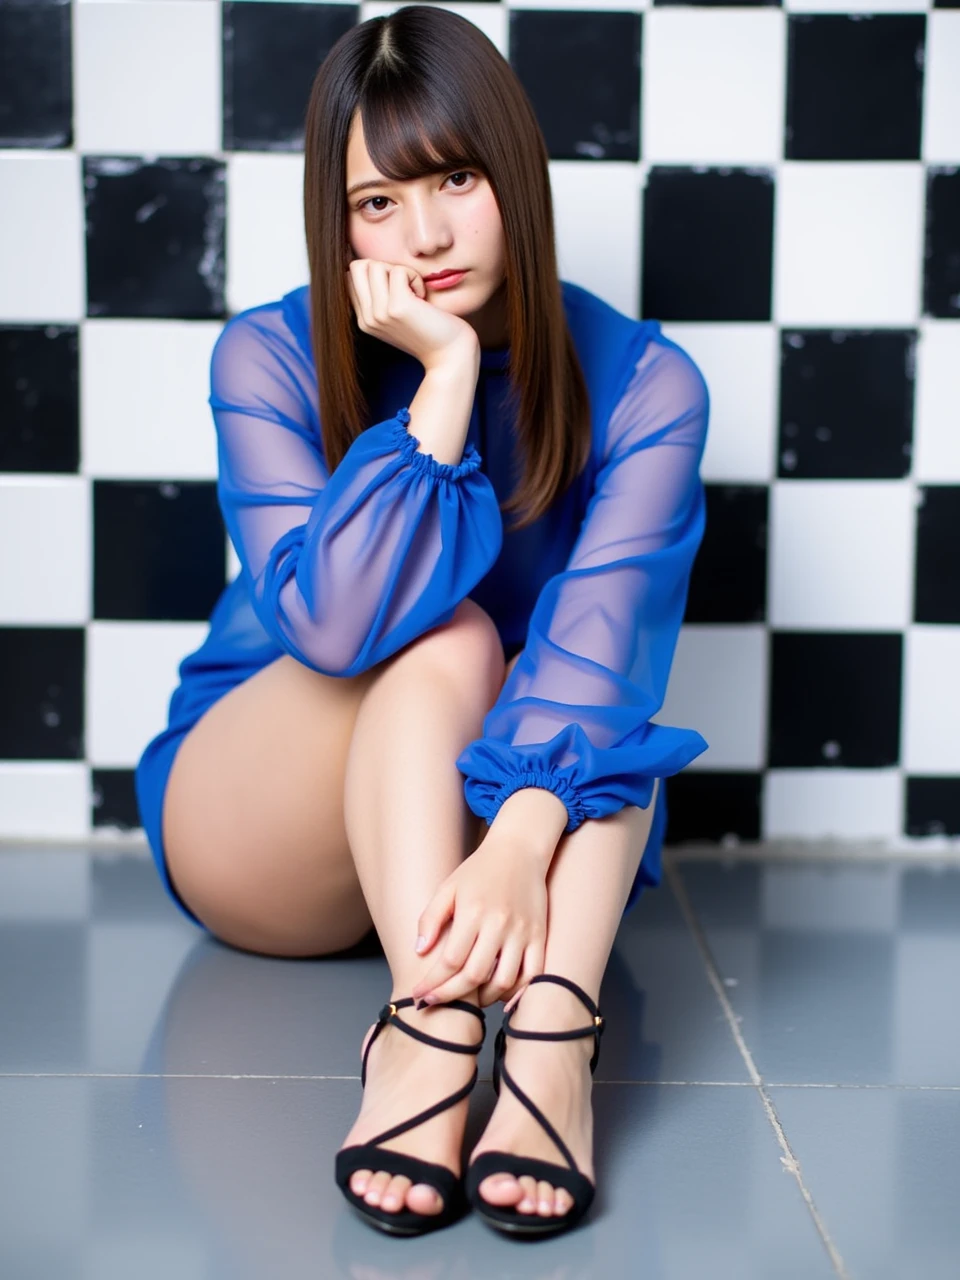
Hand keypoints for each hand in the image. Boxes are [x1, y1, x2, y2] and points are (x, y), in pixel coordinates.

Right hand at [345, 257, 478, 371]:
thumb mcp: (398, 316)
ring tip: (414, 292)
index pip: (350, 277)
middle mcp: (367, 318)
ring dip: (400, 272)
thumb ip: (381, 297)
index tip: (398, 291)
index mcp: (365, 320)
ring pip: (375, 265)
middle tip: (405, 287)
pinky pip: (399, 271)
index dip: (376, 274)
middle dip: (383, 267)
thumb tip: (372, 266)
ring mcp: (380, 313)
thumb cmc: (431, 332)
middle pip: (358, 267)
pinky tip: (423, 297)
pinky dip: (414, 277)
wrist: (449, 357)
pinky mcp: (397, 307)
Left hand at [410, 835, 548, 1008]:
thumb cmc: (479, 870)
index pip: (450, 960)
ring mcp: (522, 931)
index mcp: (473, 911)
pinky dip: (517, 993)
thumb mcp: (448, 887)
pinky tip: (501, 997)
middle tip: (434, 1003)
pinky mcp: (539, 935)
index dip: (433, 983)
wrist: (519, 849)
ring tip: (468, 999)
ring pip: (504, 981)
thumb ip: (431, 918)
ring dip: (483, 998)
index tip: (419, 994)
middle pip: (474, 975)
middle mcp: (499, 924)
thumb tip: (419, 951)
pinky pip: (532, 975)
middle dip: (450, 996)